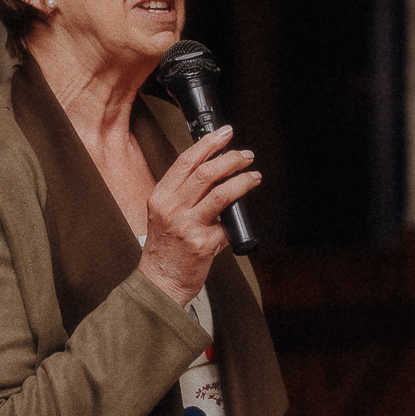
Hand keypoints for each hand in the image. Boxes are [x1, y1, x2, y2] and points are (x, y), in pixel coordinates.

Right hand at [138, 125, 259, 305]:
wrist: (160, 281)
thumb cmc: (165, 247)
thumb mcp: (164, 213)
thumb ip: (183, 192)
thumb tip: (214, 170)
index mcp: (160, 196)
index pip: (186, 161)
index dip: (208, 143)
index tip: (225, 134)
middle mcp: (172, 209)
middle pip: (206, 173)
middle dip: (231, 159)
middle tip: (246, 155)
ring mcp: (187, 226)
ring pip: (221, 194)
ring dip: (242, 181)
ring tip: (254, 176)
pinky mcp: (203, 244)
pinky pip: (228, 225)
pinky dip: (238, 220)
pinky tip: (242, 219)